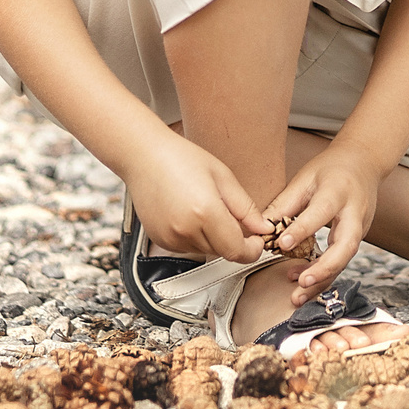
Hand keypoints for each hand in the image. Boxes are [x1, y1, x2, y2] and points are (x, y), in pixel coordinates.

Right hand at [123, 133, 273, 262]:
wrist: (144, 156)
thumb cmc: (181, 158)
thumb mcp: (223, 176)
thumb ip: (246, 207)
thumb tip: (264, 229)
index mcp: (205, 212)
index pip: (237, 250)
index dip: (252, 250)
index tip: (257, 240)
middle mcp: (186, 230)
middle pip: (223, 252)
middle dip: (234, 239)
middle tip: (230, 214)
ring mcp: (170, 237)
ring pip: (206, 250)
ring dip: (214, 238)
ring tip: (205, 207)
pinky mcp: (160, 240)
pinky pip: (188, 247)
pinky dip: (195, 236)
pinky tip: (189, 213)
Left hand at [262, 143, 386, 307]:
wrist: (365, 163)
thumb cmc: (332, 169)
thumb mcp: (305, 178)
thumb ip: (285, 203)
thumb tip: (262, 227)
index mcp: (338, 191)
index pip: (322, 212)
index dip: (303, 229)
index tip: (282, 244)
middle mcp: (354, 213)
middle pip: (346, 245)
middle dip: (325, 267)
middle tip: (302, 282)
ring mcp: (360, 228)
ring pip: (345, 260)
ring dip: (323, 279)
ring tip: (298, 295)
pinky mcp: (357, 239)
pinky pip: (342, 261)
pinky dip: (324, 276)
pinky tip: (305, 287)